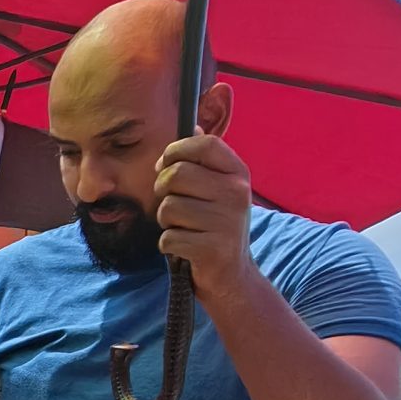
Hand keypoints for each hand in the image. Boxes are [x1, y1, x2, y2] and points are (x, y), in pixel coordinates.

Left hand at [155, 132, 253, 295]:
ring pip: (168, 207)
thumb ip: (203, 160)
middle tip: (172, 203)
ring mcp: (226, 221)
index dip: (176, 150)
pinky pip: (168, 238)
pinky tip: (185, 248)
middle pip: (176, 174)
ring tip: (184, 228)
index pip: (205, 144)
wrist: (231, 275)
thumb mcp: (218, 188)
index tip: (165, 164)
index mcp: (238, 173)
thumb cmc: (216, 226)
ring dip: (166, 222)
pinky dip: (168, 245)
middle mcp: (236, 193)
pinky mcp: (212, 248)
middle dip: (162, 190)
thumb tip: (192, 124)